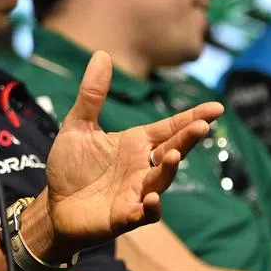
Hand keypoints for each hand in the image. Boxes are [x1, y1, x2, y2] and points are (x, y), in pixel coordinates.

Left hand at [40, 51, 221, 253]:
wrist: (54, 205)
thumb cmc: (70, 167)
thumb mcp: (78, 126)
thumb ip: (92, 95)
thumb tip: (102, 55)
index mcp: (135, 144)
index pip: (169, 128)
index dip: (192, 118)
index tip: (216, 108)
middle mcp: (142, 167)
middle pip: (172, 151)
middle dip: (187, 140)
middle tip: (203, 126)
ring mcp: (135, 192)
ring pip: (160, 180)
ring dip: (168, 169)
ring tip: (173, 156)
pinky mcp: (123, 216)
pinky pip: (142, 213)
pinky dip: (150, 207)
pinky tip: (151, 198)